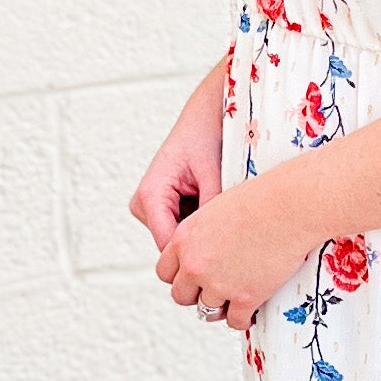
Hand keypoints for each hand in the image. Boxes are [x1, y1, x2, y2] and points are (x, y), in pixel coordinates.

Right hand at [128, 61, 226, 251]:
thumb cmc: (207, 136)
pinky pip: (186, 231)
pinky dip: (205, 227)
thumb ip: (212, 209)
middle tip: (235, 242)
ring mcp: (153, 208)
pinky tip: (225, 216)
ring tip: (231, 222)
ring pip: (181, 242)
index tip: (226, 264)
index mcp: (150, 195)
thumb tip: (222, 244)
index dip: (195, 259)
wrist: (206, 115)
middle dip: (202, 247)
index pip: (168, 246)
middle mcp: (145, 204)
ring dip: (205, 236)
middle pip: (174, 247)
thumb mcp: (214, 173)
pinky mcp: (165, 208)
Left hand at [154, 174, 312, 334]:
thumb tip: (208, 247)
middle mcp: (195, 264)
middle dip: (195, 296)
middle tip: (211, 293)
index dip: (180, 277)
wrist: (287, 207)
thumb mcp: (217, 209)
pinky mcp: (244, 297)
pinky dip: (242, 319)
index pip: (165, 271)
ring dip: (219, 308)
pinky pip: (235, 321)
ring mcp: (218, 284)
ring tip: (232, 303)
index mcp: (184, 239)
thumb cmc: (261, 200)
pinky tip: (249, 312)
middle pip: (181, 295)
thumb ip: (204, 233)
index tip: (192, 278)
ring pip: (206, 311)